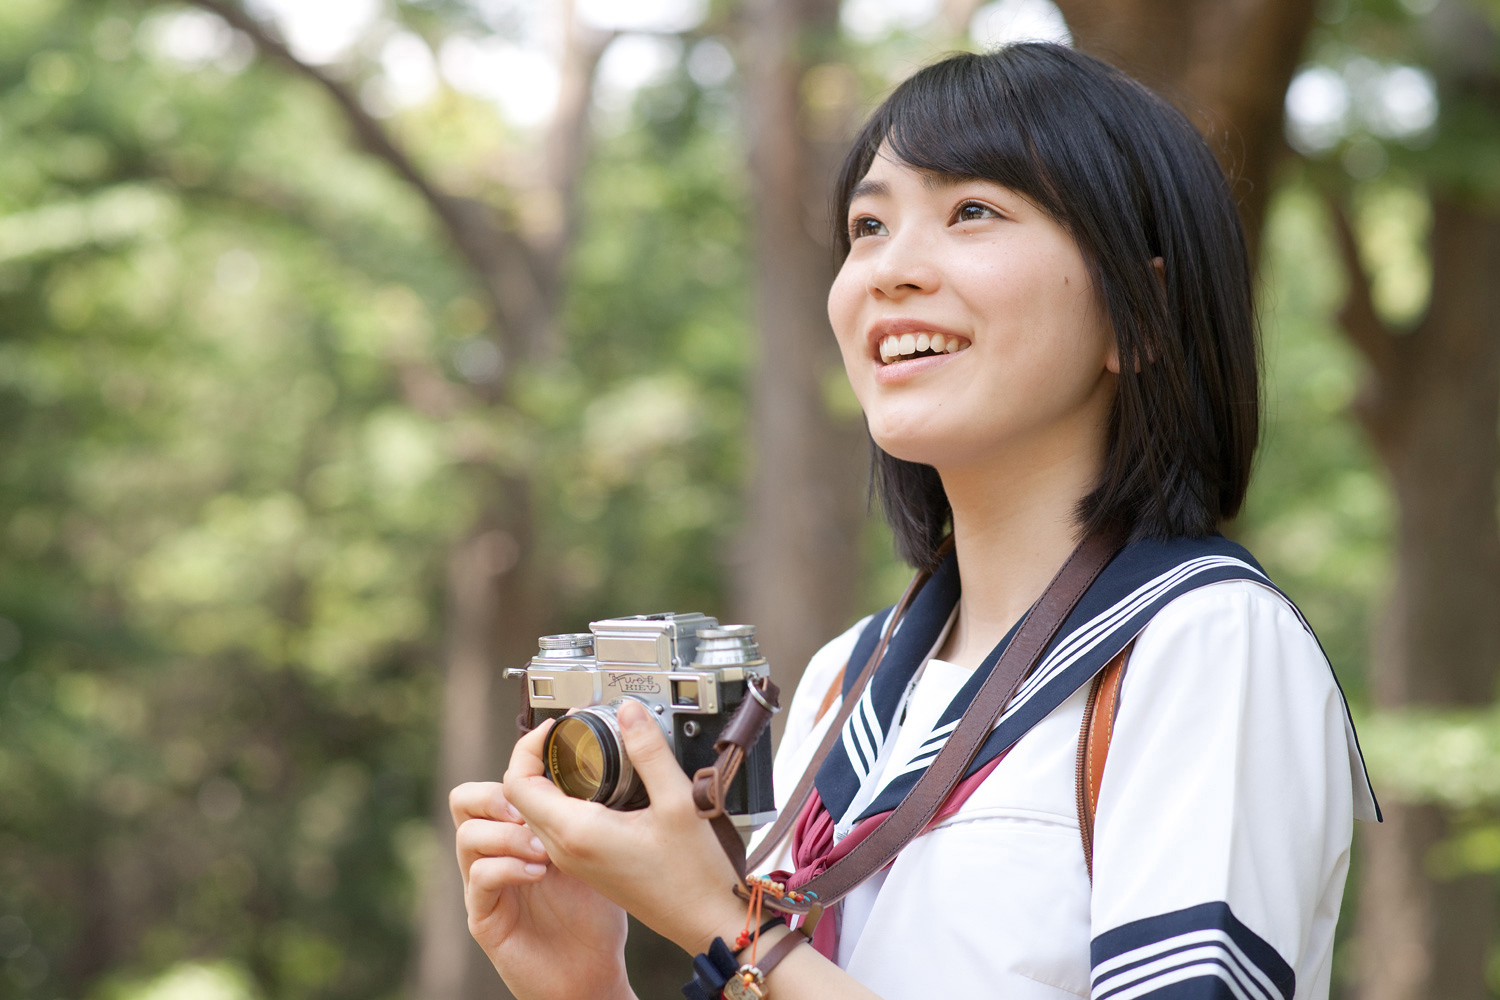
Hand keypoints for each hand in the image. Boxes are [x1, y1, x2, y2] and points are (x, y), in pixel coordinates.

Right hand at [451, 747, 632, 999]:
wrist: (592, 972)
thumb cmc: (594, 914)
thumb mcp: (599, 849)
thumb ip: (592, 811)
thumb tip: (614, 763)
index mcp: (523, 827)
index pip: (504, 778)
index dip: (522, 753)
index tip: (550, 737)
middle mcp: (499, 850)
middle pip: (465, 798)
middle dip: (498, 793)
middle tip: (532, 807)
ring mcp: (486, 884)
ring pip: (467, 835)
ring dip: (507, 833)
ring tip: (543, 847)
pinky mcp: (484, 916)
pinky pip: (479, 879)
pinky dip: (507, 867)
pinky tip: (538, 873)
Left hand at [504, 700, 747, 956]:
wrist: (705, 922)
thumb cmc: (693, 876)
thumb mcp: (679, 802)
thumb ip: (649, 752)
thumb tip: (628, 713)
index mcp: (577, 833)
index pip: (517, 784)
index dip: (528, 747)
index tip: (556, 727)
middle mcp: (566, 849)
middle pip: (521, 796)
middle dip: (538, 757)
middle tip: (569, 734)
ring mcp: (575, 860)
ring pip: (536, 812)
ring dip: (549, 778)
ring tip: (581, 753)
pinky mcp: (587, 865)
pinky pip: (556, 826)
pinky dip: (564, 798)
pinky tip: (597, 785)